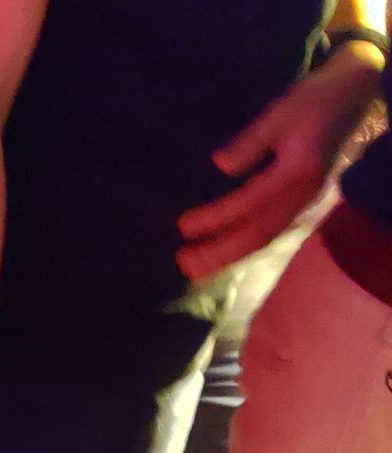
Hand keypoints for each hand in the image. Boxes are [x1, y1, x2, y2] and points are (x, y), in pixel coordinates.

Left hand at [177, 46, 384, 280]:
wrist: (358, 93)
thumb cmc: (315, 99)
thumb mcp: (279, 114)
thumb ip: (250, 142)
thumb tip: (220, 166)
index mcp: (297, 172)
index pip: (249, 203)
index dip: (216, 218)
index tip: (183, 227)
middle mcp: (303, 194)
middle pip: (258, 232)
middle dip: (220, 251)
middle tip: (184, 264)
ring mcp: (306, 200)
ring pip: (265, 237)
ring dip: (230, 255)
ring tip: (197, 269)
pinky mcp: (303, 201)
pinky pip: (272, 231)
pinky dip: (246, 246)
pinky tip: (224, 254)